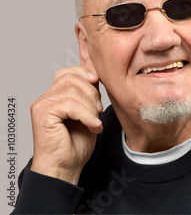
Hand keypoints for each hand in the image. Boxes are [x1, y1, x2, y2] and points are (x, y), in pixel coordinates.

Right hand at [30, 66, 102, 184]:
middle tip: (98, 112)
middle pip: (72, 79)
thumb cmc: (75, 145)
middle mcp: (46, 98)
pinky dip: (86, 115)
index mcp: (55, 96)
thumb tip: (96, 76)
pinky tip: (93, 127)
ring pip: (73, 91)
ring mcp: (42, 105)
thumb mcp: (88, 114)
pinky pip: (69, 104)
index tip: (99, 84)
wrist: (65, 167)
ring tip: (95, 123)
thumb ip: (88, 95)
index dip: (86, 74)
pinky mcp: (42, 113)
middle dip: (92, 93)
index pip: (68, 72)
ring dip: (91, 108)